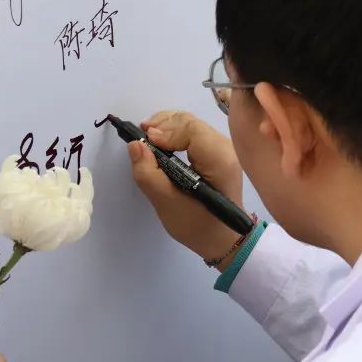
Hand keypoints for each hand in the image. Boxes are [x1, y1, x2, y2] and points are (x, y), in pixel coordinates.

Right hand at [128, 110, 246, 266]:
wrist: (223, 239)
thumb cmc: (198, 225)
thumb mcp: (168, 205)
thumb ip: (150, 175)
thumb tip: (135, 144)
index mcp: (219, 159)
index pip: (191, 130)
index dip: (166, 132)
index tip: (146, 142)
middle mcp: (225, 147)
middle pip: (191, 122)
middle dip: (163, 125)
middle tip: (141, 137)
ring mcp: (223, 148)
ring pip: (191, 124)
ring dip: (167, 126)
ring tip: (148, 137)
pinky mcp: (216, 152)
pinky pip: (194, 133)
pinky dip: (174, 133)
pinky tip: (161, 142)